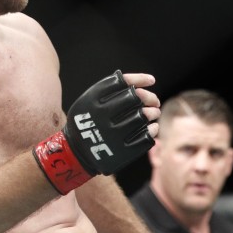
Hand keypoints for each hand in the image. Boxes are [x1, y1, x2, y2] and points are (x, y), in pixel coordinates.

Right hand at [34, 70, 159, 193]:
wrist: (77, 152)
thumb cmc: (89, 119)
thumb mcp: (89, 100)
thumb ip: (110, 87)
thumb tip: (146, 80)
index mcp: (92, 101)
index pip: (122, 83)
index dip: (140, 79)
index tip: (151, 80)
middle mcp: (102, 117)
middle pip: (134, 98)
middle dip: (149, 97)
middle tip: (155, 101)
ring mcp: (113, 135)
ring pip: (142, 117)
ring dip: (153, 112)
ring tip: (155, 112)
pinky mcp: (122, 152)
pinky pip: (145, 137)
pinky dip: (152, 130)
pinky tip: (152, 127)